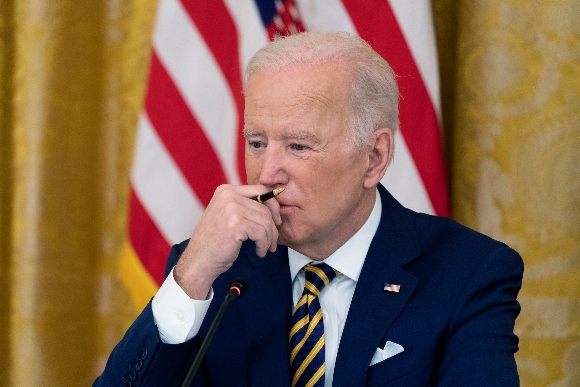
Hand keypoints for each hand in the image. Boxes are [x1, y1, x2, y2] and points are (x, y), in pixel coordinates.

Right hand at [174, 184, 281, 298]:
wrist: (198, 261)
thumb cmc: (214, 243)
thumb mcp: (227, 216)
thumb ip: (244, 207)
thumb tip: (272, 207)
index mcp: (226, 190)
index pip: (260, 190)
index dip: (273, 206)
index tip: (275, 221)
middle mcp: (228, 195)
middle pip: (265, 207)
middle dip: (272, 226)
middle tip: (272, 242)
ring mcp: (231, 208)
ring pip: (266, 220)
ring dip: (269, 238)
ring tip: (265, 248)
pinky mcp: (236, 223)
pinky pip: (262, 232)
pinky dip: (264, 244)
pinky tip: (259, 252)